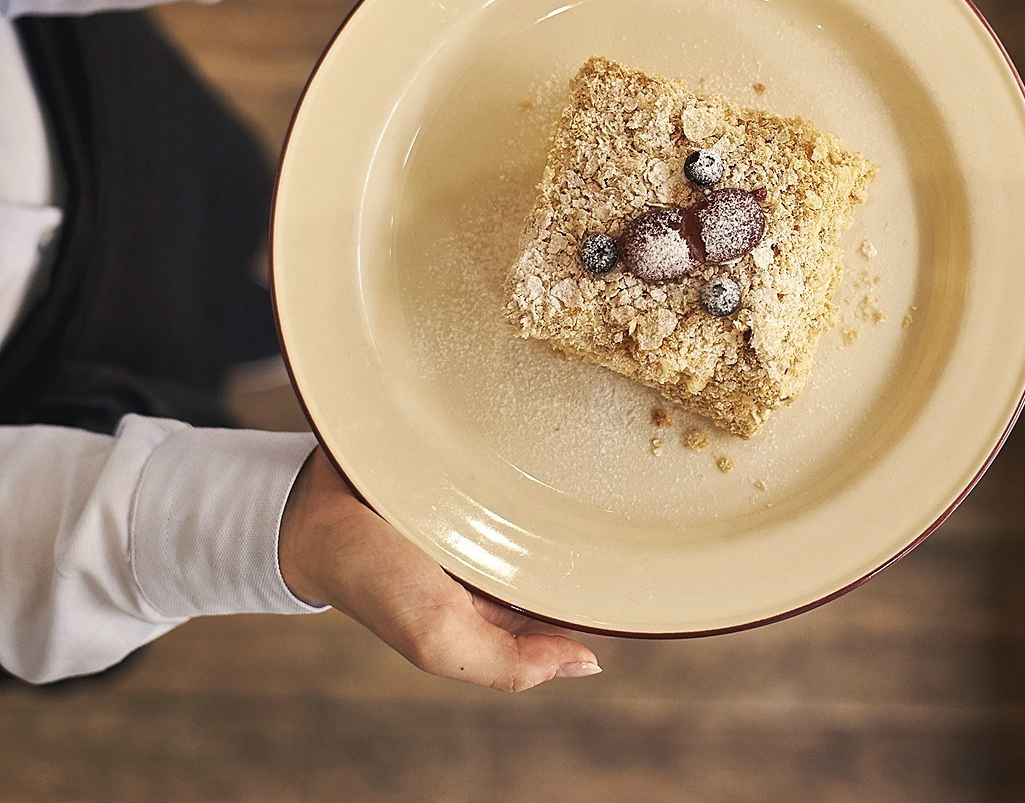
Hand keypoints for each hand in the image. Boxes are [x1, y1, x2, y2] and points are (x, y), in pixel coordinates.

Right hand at [279, 447, 601, 691]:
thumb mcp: (440, 638)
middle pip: (570, 541)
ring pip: (551, 495)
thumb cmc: (373, 579)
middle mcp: (501, 549)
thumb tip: (590, 663)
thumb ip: (509, 663)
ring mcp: (490, 502)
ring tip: (595, 459)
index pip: (572, 597)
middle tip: (626, 498)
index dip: (605, 584)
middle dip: (597, 525)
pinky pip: (518, 455)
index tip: (639, 562)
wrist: (311, 510)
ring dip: (567, 481)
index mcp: (501, 595)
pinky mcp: (475, 462)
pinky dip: (532, 449)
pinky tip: (551, 434)